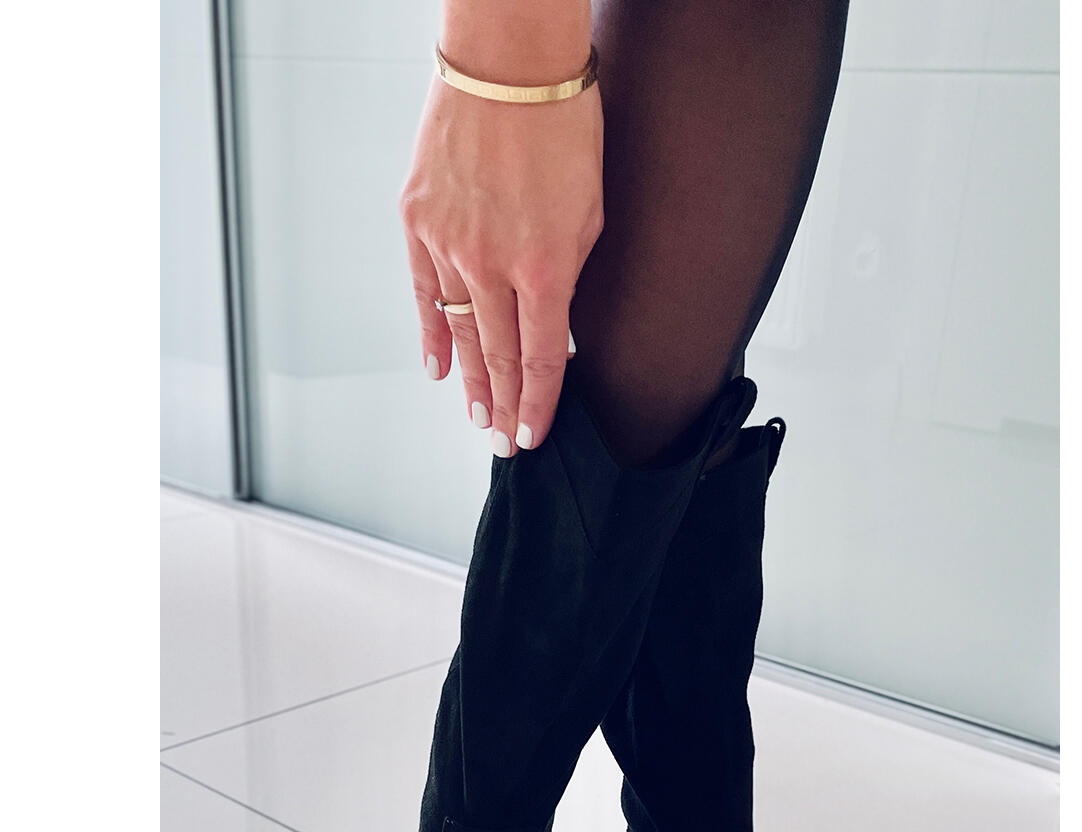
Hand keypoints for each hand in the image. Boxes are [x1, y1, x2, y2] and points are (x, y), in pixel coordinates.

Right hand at [402, 69, 602, 456]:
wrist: (507, 63)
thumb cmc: (564, 130)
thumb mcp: (590, 214)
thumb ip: (569, 278)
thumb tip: (555, 326)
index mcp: (544, 266)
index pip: (541, 357)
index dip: (539, 403)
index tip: (535, 435)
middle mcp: (490, 265)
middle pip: (497, 356)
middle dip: (506, 406)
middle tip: (507, 444)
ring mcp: (447, 243)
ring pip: (458, 332)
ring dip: (470, 381)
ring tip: (479, 418)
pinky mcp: (416, 220)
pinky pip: (422, 292)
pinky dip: (430, 334)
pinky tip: (438, 368)